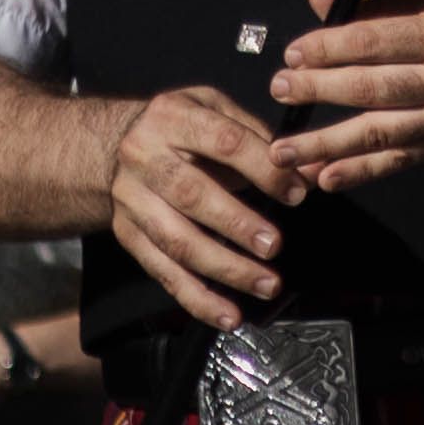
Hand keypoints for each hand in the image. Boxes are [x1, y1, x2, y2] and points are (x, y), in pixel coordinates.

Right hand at [106, 87, 301, 327]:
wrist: (110, 146)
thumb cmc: (179, 127)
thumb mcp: (214, 109)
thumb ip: (262, 138)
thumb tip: (313, 172)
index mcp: (173, 117)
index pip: (223, 142)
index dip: (262, 169)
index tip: (296, 193)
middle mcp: (146, 158)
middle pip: (191, 195)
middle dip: (237, 224)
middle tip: (274, 245)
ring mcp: (132, 200)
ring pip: (176, 241)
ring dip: (224, 268)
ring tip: (266, 284)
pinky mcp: (128, 235)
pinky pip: (163, 272)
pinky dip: (197, 299)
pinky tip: (228, 315)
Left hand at [268, 0, 423, 188]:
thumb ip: (384, 5)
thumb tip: (322, 0)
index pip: (374, 40)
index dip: (328, 48)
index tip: (293, 52)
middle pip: (370, 87)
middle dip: (317, 90)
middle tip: (278, 90)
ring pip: (379, 132)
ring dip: (326, 143)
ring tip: (284, 152)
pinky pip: (400, 161)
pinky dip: (362, 172)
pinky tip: (327, 178)